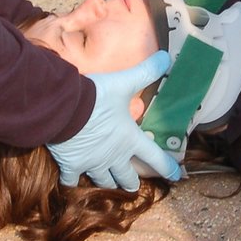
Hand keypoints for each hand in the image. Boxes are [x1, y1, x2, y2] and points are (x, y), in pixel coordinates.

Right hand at [46, 51, 180, 188]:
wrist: (64, 107)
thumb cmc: (96, 96)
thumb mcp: (124, 82)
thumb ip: (146, 71)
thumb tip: (166, 57)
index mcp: (129, 139)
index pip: (155, 157)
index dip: (167, 167)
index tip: (176, 176)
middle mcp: (114, 156)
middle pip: (127, 179)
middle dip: (131, 181)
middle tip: (132, 183)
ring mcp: (92, 163)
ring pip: (104, 182)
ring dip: (107, 182)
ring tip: (108, 183)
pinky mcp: (71, 165)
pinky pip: (72, 181)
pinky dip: (73, 181)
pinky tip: (72, 179)